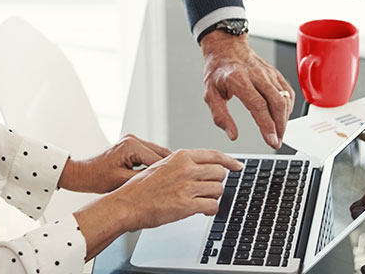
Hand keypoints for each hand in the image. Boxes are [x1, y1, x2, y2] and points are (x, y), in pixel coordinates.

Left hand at [59, 134, 171, 193]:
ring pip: (157, 153)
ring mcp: (132, 141)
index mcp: (131, 145)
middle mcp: (133, 139)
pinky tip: (161, 176)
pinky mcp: (131, 145)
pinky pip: (149, 154)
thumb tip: (162, 183)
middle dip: (171, 167)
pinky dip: (155, 164)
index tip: (180, 182)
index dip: (170, 173)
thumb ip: (143, 179)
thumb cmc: (97, 178)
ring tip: (174, 180)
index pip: (159, 159)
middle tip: (183, 180)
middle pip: (161, 153)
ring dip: (164, 166)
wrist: (83, 173)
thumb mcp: (122, 182)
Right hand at [73, 149, 241, 258]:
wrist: (127, 204)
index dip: (230, 161)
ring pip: (218, 189)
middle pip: (220, 172)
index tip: (238, 166)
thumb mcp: (162, 165)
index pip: (214, 155)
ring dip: (213, 197)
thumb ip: (182, 164)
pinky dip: (210, 209)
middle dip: (216, 182)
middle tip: (207, 189)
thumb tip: (203, 168)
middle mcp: (186, 169)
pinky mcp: (186, 205)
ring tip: (200, 200)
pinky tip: (201, 210)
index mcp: (180, 156)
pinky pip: (212, 206)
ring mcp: (187, 186)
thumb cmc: (141, 187)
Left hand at [200, 32, 294, 147]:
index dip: (267, 125)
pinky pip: (288, 92)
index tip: (271, 140)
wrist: (226, 47)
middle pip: (276, 102)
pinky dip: (288, 107)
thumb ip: (220, 116)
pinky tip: (282, 118)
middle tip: (276, 141)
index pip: (258, 105)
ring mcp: (268, 73)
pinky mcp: (275, 73)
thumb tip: (232, 135)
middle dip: (280, 126)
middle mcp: (256, 74)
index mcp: (239, 79)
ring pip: (285, 98)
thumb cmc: (218, 70)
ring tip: (279, 134)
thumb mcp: (209, 93)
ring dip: (284, 119)